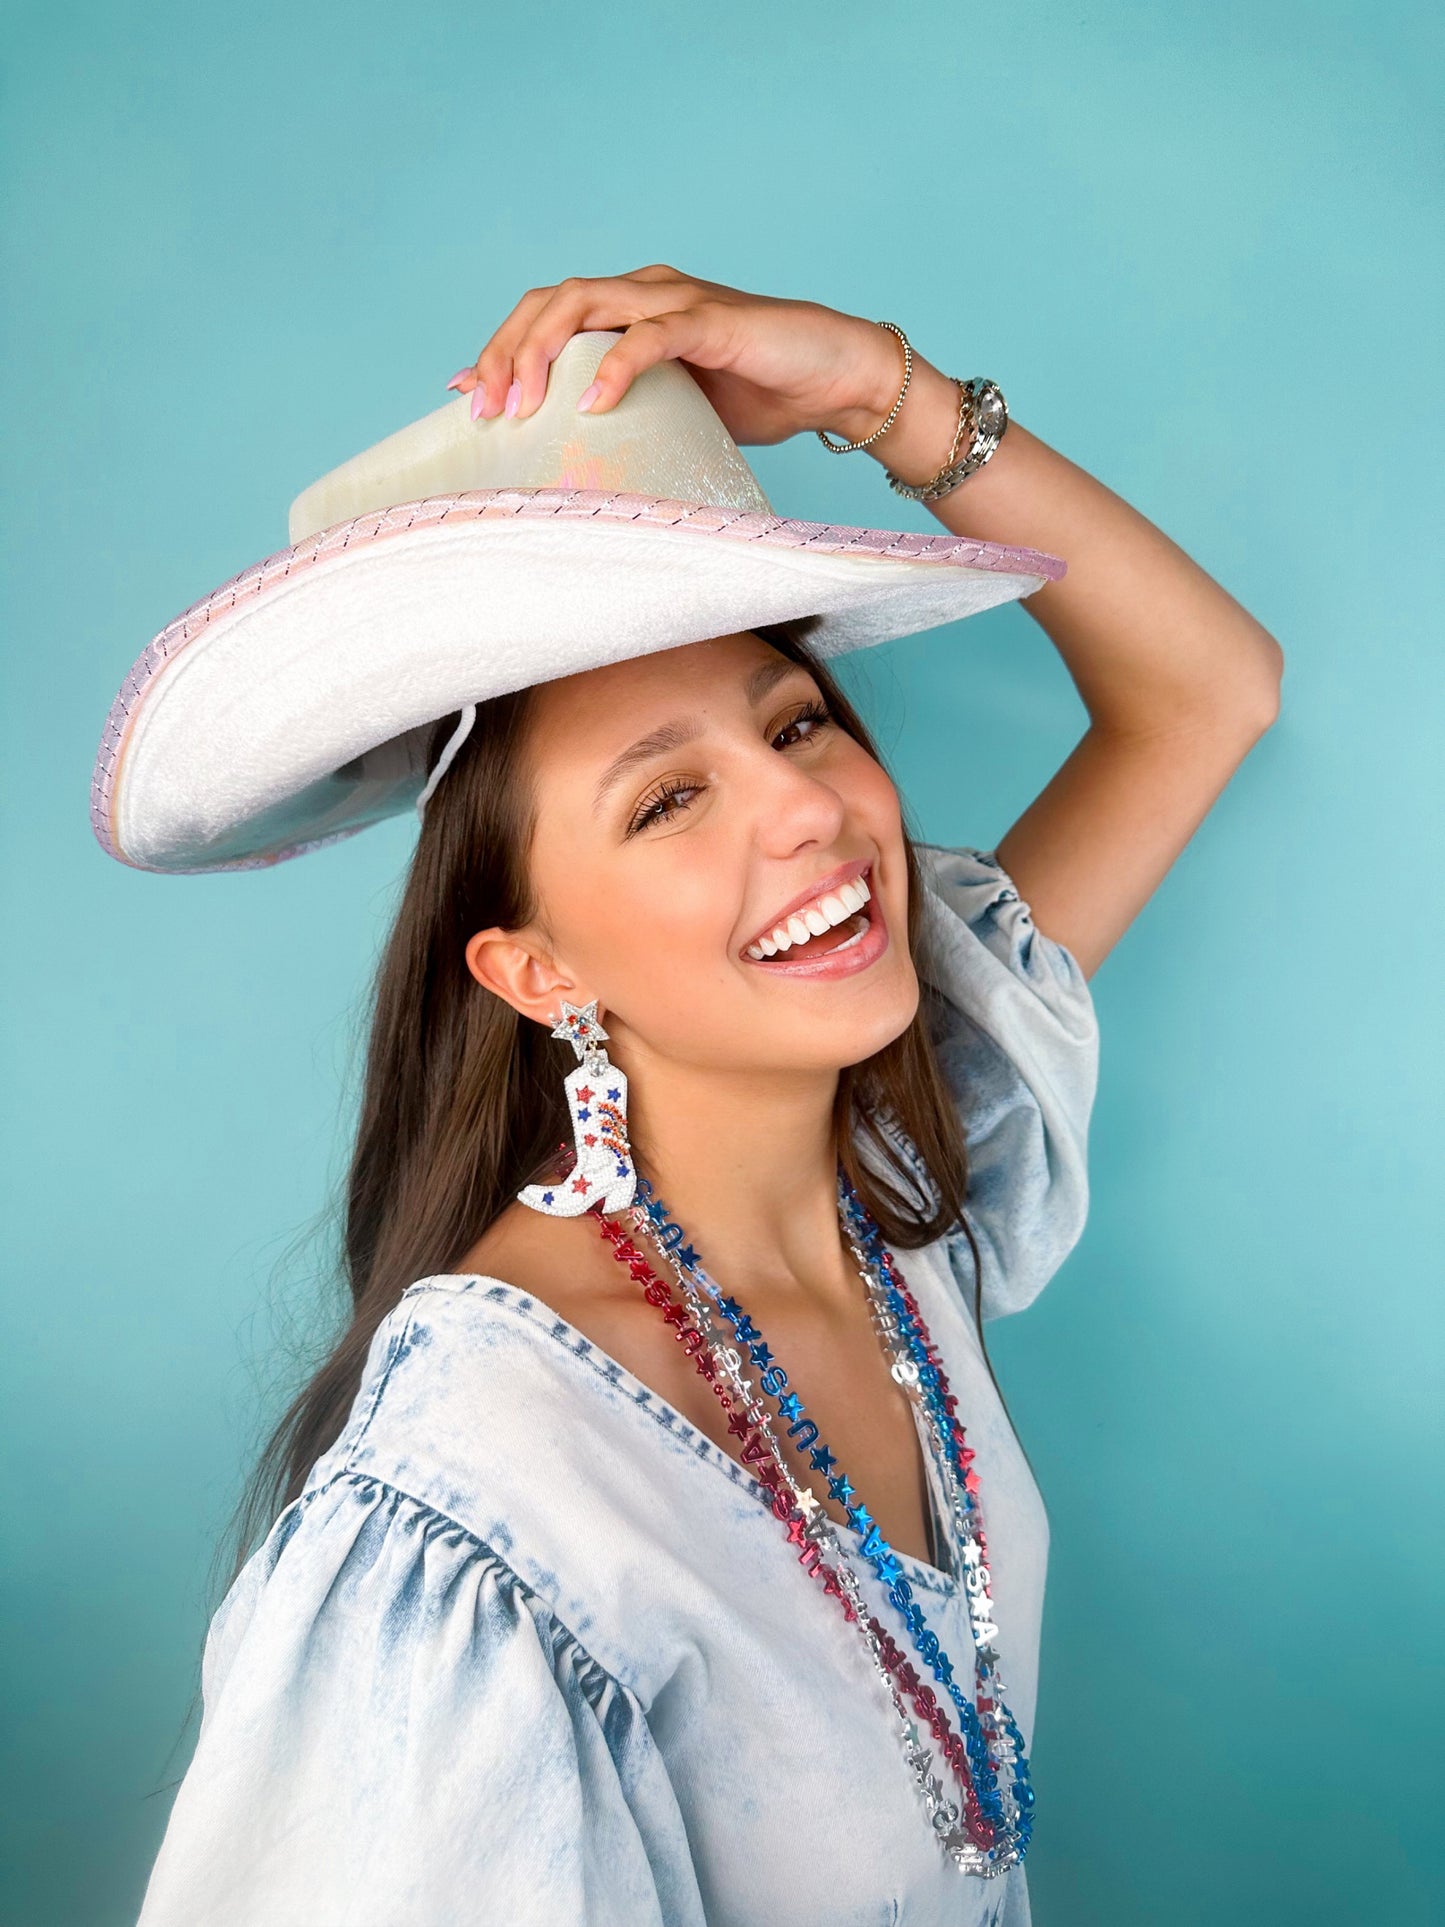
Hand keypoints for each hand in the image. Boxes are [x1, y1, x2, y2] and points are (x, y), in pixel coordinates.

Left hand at [444, 264, 906, 447]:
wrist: (836, 380)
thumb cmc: (760, 396)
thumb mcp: (674, 410)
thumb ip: (628, 414)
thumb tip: (576, 461)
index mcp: (632, 307)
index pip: (548, 313)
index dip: (500, 348)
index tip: (464, 396)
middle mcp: (647, 291)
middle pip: (550, 301)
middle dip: (505, 352)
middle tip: (482, 410)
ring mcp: (677, 300)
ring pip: (585, 303)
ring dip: (542, 353)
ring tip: (521, 405)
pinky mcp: (713, 321)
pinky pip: (652, 335)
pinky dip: (616, 367)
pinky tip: (593, 404)